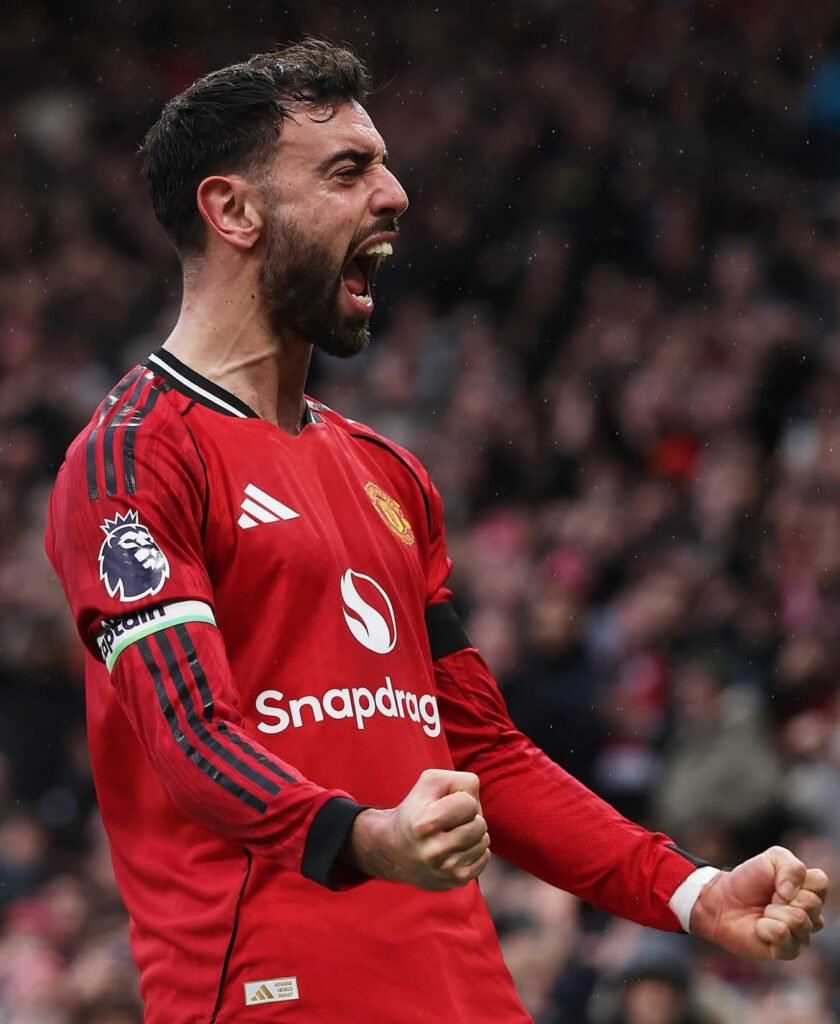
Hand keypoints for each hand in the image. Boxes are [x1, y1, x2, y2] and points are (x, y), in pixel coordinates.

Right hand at [344, 769, 490, 890]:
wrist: (393, 850)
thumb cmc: (416, 810)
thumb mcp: (429, 782)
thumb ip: (459, 780)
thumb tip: (477, 799)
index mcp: (425, 823)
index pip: (469, 804)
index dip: (462, 798)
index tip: (447, 803)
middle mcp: (435, 850)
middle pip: (480, 824)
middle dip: (470, 817)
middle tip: (451, 820)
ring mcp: (446, 869)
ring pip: (484, 841)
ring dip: (473, 833)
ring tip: (453, 833)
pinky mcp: (456, 881)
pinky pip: (484, 857)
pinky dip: (475, 849)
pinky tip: (457, 848)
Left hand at [689, 845, 827, 959]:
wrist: (723, 901)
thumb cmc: (749, 880)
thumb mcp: (770, 859)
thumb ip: (791, 866)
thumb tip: (792, 893)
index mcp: (810, 890)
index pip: (821, 883)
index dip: (797, 878)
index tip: (778, 881)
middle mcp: (812, 914)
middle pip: (811, 903)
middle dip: (781, 895)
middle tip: (769, 897)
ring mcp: (801, 934)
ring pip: (798, 920)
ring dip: (773, 911)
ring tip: (764, 912)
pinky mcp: (788, 950)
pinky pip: (782, 935)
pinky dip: (765, 926)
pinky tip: (760, 927)